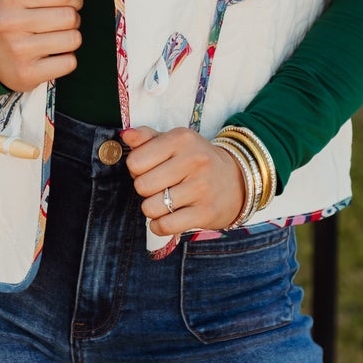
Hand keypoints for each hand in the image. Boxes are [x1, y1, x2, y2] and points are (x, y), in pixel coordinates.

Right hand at [0, 0, 88, 91]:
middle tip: (61, 22)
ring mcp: (19, 50)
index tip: (71, 2)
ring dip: (71, 38)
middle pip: (69, 16)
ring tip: (56, 38)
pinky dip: (67, 59)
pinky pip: (69, 63)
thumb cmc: (12, 18)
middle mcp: (12, 23)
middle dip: (73, 18)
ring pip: (73, 39)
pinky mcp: (28, 73)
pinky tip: (53, 56)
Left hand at [122, 125, 246, 235]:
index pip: (135, 161)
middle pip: (141, 186)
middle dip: (145, 190)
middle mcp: (194, 160)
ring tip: (166, 201)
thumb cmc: (197, 160)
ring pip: (150, 208)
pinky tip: (166, 218)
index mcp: (181, 139)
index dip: (137, 169)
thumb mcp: (176, 142)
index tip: (151, 169)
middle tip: (160, 186)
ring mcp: (201, 187)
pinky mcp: (206, 212)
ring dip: (153, 209)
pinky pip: (165, 226)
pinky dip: (159, 226)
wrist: (237, 181)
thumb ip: (147, 137)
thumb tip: (126, 136)